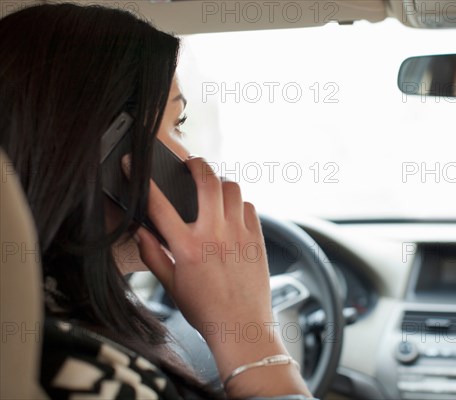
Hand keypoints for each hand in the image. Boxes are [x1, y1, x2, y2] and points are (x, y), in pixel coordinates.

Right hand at [125, 156, 309, 396]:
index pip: (158, 204)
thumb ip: (153, 255)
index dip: (142, 181)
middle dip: (197, 164)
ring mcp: (240, 234)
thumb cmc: (205, 310)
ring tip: (213, 189)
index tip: (131, 164)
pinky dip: (238, 205)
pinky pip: (249, 207)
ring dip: (220, 184)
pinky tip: (231, 214)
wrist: (242, 327)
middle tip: (191, 164)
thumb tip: (139, 231)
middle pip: (207, 181)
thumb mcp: (172, 286)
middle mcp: (215, 235)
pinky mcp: (258, 239)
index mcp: (187, 247)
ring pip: (233, 189)